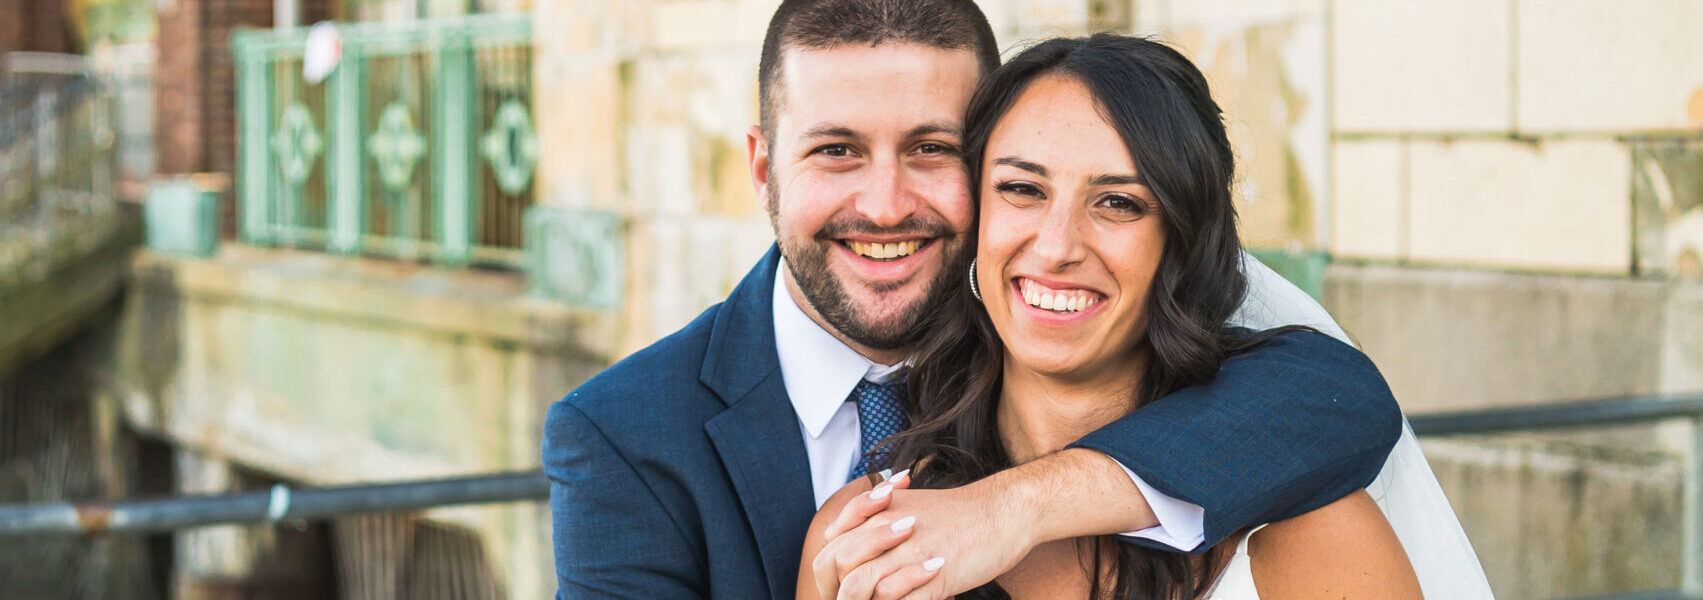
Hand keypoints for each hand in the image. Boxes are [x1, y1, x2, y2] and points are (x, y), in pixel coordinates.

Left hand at [819, 475, 1038, 599]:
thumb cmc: (958, 515)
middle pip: (838, 567)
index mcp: (877, 514)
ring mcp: (910, 552)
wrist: (1004, 510)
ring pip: (861, 587)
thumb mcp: (909, 505)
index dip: (828, 579)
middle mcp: (887, 529)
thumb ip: (874, 522)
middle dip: (838, 595)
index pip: (830, 551)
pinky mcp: (935, 575)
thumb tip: (847, 551)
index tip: (838, 594)